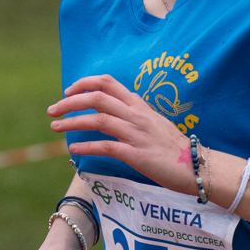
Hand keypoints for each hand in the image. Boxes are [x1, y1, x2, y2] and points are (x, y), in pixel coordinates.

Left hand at [47, 73, 193, 192]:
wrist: (197, 165)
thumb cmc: (174, 147)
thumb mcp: (154, 123)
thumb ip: (134, 115)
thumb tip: (112, 114)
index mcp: (139, 105)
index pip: (107, 83)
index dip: (84, 83)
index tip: (68, 91)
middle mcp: (136, 115)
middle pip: (96, 98)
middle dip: (69, 102)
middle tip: (53, 110)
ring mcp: (136, 134)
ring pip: (97, 120)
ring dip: (71, 123)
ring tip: (55, 128)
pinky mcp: (137, 154)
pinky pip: (106, 147)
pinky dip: (86, 146)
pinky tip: (73, 149)